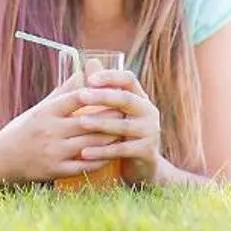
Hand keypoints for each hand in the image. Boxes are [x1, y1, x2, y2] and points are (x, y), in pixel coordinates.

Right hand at [0, 76, 125, 184]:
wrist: (2, 160)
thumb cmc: (24, 129)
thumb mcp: (40, 108)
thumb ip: (63, 92)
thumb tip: (84, 72)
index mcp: (46, 112)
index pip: (76, 99)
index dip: (98, 94)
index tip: (116, 91)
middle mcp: (50, 131)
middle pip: (88, 122)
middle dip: (111, 117)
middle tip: (129, 111)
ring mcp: (53, 152)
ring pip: (90, 144)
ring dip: (110, 138)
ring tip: (126, 131)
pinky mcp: (55, 170)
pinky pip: (84, 165)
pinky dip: (101, 159)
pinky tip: (113, 154)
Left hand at [73, 67, 164, 185]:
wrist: (142, 169)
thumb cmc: (122, 136)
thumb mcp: (116, 113)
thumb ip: (104, 91)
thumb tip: (90, 62)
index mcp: (140, 99)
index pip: (129, 79)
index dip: (110, 77)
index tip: (89, 78)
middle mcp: (148, 112)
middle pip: (127, 99)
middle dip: (103, 96)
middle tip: (81, 96)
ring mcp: (150, 132)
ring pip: (124, 126)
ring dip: (101, 123)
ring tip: (81, 122)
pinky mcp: (147, 152)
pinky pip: (122, 150)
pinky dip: (102, 151)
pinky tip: (84, 152)